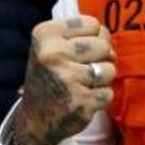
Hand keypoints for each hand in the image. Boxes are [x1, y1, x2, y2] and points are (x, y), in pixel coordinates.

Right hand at [11, 15, 115, 144]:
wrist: (34, 120)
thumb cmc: (51, 76)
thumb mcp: (53, 47)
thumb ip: (82, 35)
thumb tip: (109, 39)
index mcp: (45, 35)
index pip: (93, 24)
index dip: (93, 38)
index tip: (77, 51)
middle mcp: (53, 55)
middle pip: (103, 45)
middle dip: (100, 58)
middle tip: (82, 70)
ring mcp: (67, 79)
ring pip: (109, 69)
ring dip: (101, 79)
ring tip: (82, 85)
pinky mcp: (80, 102)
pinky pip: (108, 92)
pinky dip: (100, 98)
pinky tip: (82, 100)